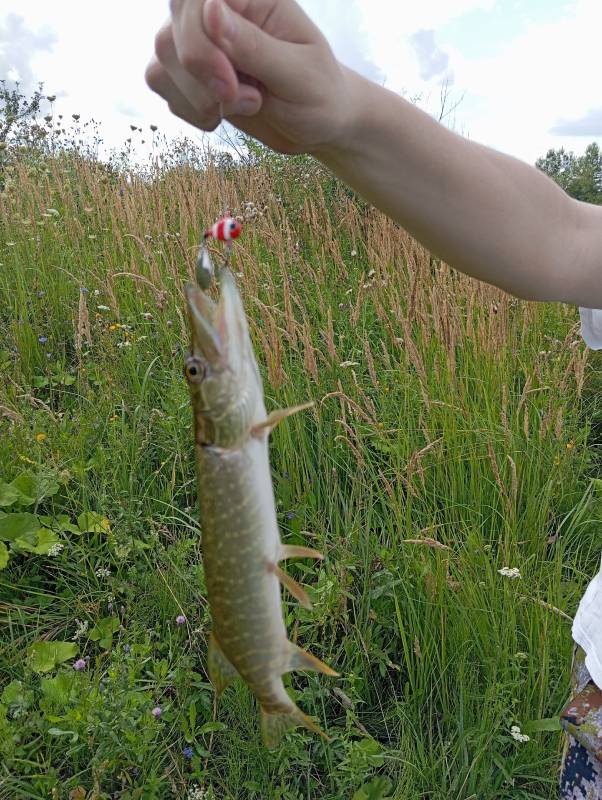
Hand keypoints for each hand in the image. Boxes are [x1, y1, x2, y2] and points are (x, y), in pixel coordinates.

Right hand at [145, 0, 353, 154]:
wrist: (317, 124)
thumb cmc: (318, 95)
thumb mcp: (298, 74)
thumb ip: (254, 45)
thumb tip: (211, 9)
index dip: (200, 40)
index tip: (230, 83)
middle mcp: (220, 11)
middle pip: (171, 30)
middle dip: (201, 77)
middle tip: (251, 101)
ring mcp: (200, 40)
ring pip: (162, 58)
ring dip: (199, 98)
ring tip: (248, 105)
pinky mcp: (189, 71)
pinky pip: (162, 83)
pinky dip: (190, 110)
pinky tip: (223, 114)